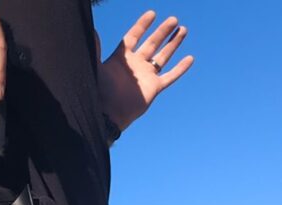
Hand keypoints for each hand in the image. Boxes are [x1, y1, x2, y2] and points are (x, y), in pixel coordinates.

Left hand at [98, 11, 194, 131]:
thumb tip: (91, 30)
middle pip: (152, 43)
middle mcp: (136, 65)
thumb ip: (95, 48)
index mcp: (122, 58)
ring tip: (183, 29)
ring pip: (163, 56)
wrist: (108, 114)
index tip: (152, 13)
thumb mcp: (96, 67)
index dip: (142, 25)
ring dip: (173, 43)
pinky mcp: (154, 87)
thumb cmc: (100, 91)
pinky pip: (170, 76)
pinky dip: (180, 68)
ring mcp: (146, 75)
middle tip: (174, 19)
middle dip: (163, 31)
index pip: (134, 36)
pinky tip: (190, 58)